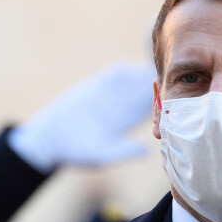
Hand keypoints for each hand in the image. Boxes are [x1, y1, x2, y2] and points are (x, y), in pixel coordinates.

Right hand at [8, 61, 155, 172]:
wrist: (49, 140)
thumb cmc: (75, 152)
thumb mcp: (101, 154)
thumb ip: (123, 150)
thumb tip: (146, 150)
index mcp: (124, 125)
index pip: (147, 112)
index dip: (161, 104)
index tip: (172, 97)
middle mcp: (118, 109)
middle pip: (142, 94)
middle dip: (155, 85)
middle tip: (169, 77)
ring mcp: (106, 97)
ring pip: (130, 83)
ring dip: (140, 75)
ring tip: (151, 66)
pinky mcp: (92, 88)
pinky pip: (110, 77)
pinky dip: (121, 71)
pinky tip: (128, 66)